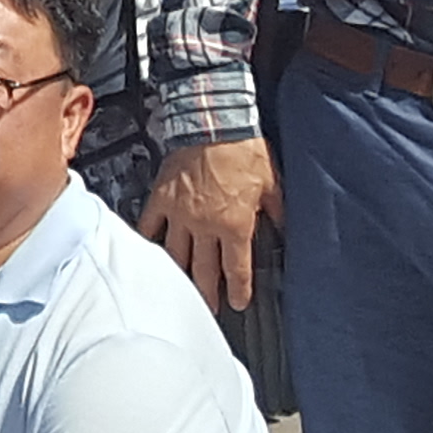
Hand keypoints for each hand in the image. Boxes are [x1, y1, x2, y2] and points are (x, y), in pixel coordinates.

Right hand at [144, 138, 280, 314]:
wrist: (213, 124)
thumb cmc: (244, 151)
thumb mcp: (272, 185)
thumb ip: (277, 213)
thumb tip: (283, 230)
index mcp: (235, 226)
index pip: (237, 269)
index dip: (239, 290)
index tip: (239, 303)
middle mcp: (205, 226)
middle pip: (205, 270)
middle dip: (208, 294)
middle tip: (209, 308)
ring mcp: (180, 214)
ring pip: (177, 255)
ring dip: (180, 276)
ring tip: (181, 290)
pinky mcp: (162, 199)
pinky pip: (150, 226)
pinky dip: (149, 240)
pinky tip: (149, 252)